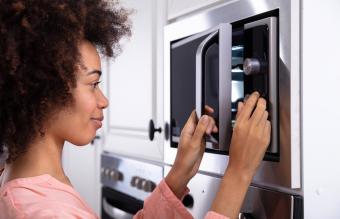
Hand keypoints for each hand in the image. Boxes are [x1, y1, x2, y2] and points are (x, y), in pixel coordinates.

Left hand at [165, 109, 216, 197]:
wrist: (184, 171)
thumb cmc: (184, 159)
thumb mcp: (194, 143)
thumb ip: (200, 129)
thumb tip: (204, 117)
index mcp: (187, 129)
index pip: (195, 113)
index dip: (203, 110)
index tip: (210, 111)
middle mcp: (192, 131)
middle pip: (203, 119)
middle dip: (209, 122)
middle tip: (209, 131)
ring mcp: (196, 136)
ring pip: (206, 126)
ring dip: (211, 127)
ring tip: (212, 133)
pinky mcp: (200, 142)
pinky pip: (207, 134)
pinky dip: (211, 134)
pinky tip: (213, 137)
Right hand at [210, 91, 270, 217]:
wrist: (241, 165)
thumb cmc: (235, 151)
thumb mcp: (234, 131)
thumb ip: (239, 117)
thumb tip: (241, 106)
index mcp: (241, 124)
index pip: (249, 105)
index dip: (253, 97)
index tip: (255, 94)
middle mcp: (251, 127)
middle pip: (260, 108)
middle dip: (261, 102)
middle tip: (260, 101)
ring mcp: (260, 133)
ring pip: (265, 116)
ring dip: (263, 113)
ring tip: (259, 115)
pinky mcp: (266, 138)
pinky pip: (268, 125)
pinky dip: (265, 123)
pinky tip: (261, 126)